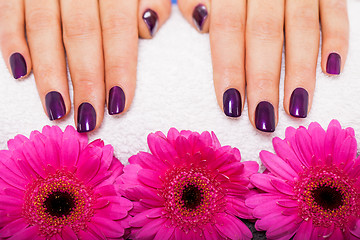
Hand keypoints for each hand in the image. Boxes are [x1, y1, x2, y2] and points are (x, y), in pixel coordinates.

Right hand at [0, 0, 170, 131]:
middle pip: (81, 33)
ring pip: (43, 27)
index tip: (119, 105)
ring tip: (57, 110)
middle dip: (85, 80)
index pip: (117, 27)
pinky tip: (22, 72)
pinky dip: (12, 40)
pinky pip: (9, 11)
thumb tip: (149, 27)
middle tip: (88, 120)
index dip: (118, 67)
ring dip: (49, 73)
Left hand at [178, 0, 348, 131]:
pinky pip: (336, 8)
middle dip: (264, 80)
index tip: (230, 106)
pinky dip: (337, 37)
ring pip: (302, 26)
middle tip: (263, 120)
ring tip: (296, 109)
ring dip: (300, 70)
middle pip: (264, 34)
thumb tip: (200, 24)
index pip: (227, 28)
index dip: (228, 68)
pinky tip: (332, 70)